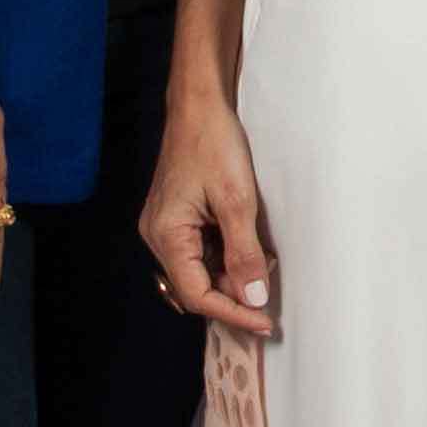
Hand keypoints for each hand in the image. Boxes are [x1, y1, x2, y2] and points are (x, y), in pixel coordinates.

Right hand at [140, 92, 278, 338]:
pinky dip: (224, 258)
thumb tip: (253, 297)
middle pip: (195, 287)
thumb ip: (244, 254)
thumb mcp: (237, 201)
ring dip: (230, 276)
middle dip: (233, 294)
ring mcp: (165, 228)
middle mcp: (158, 237)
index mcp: (166, 235)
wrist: (199, 105)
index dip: (233, 312)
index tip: (265, 322)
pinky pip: (199, 253)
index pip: (197, 294)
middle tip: (269, 289)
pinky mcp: (176, 219)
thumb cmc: (214, 143)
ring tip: (262, 264)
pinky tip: (247, 248)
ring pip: (198, 272)